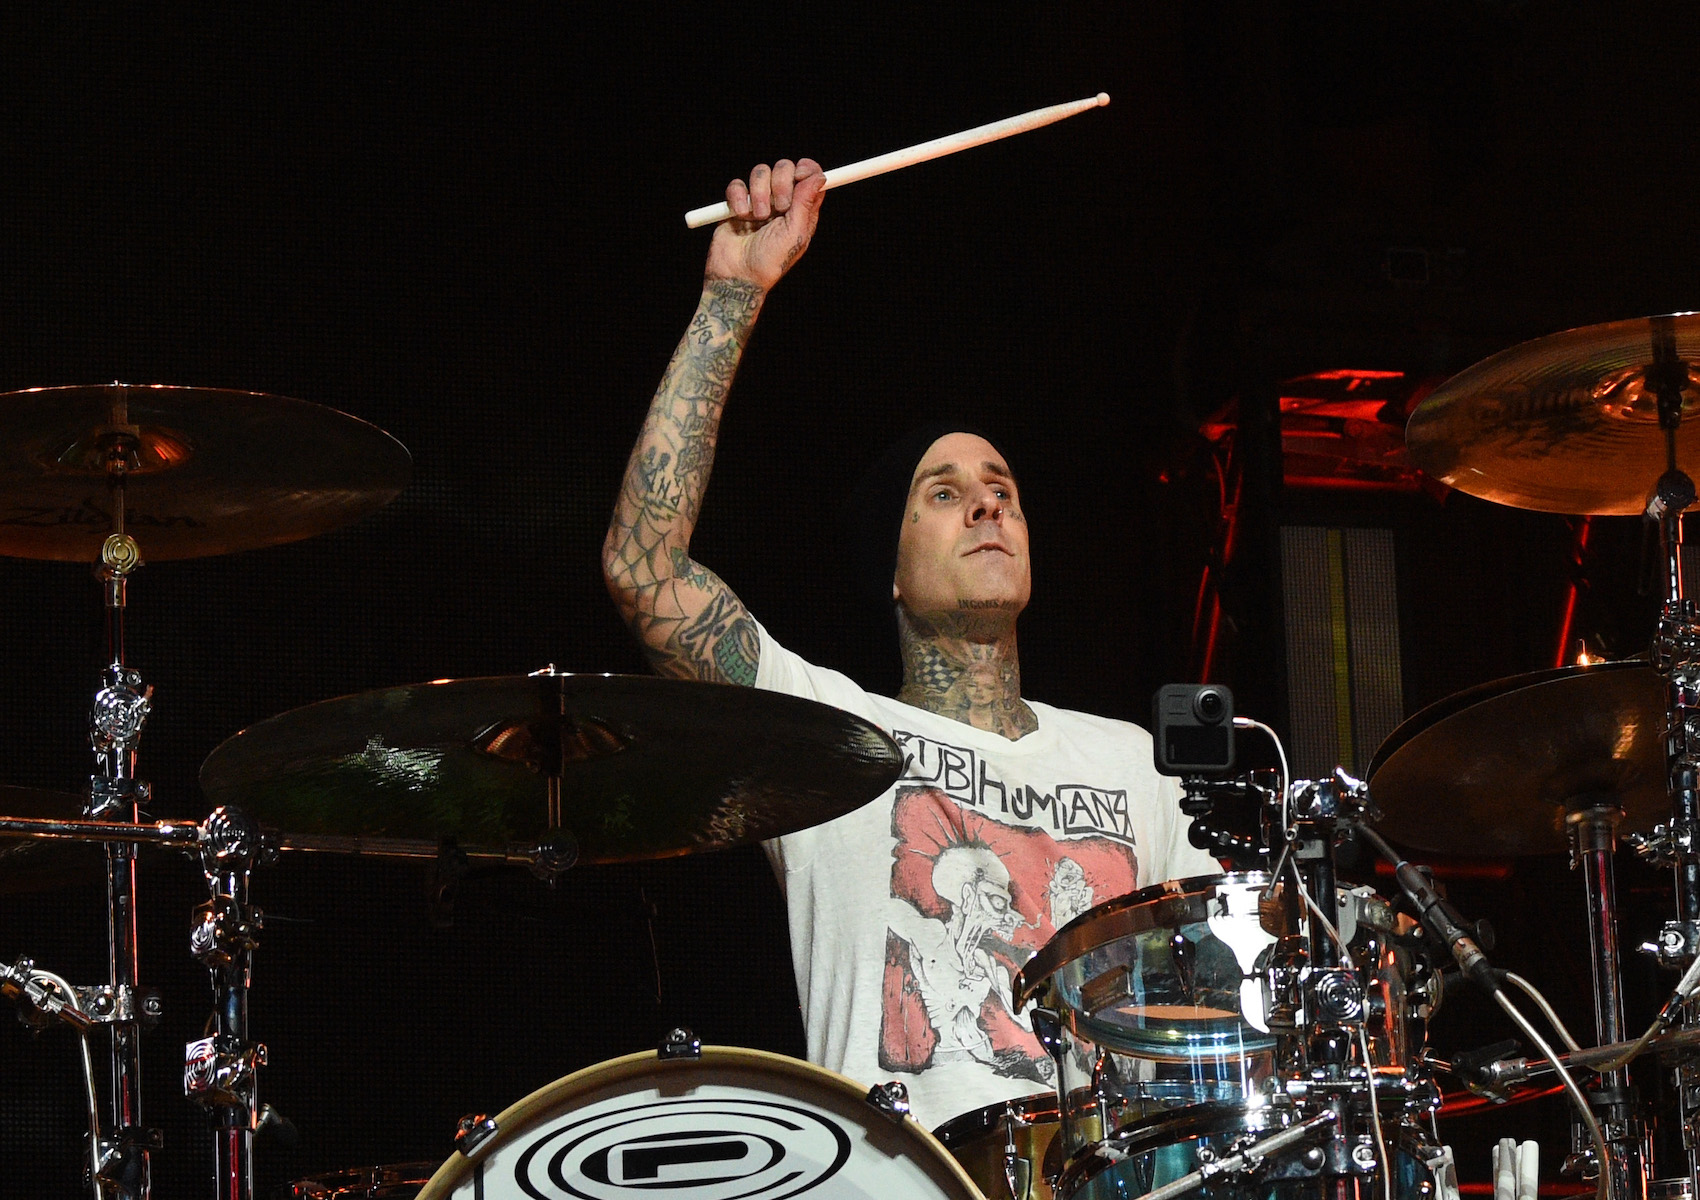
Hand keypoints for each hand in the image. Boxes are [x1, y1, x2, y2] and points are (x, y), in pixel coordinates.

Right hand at [704, 158, 824, 291]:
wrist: (738, 276)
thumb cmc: (771, 262)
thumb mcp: (795, 234)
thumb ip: (806, 203)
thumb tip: (820, 177)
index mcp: (801, 210)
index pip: (809, 177)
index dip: (807, 169)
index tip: (801, 175)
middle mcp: (781, 203)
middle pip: (785, 168)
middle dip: (781, 182)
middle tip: (780, 207)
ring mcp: (758, 201)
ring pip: (760, 172)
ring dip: (760, 193)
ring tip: (757, 217)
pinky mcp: (737, 204)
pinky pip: (737, 184)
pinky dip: (739, 197)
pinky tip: (740, 215)